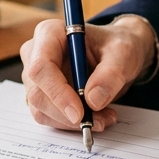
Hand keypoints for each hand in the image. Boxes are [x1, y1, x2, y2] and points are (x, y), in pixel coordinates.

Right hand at [19, 16, 155, 132]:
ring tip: (105, 117)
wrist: (116, 55)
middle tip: (100, 120)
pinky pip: (49, 118)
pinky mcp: (42, 96)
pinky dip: (72, 124)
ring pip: (42, 110)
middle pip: (38, 93)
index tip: (80, 113)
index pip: (41, 67)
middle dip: (67, 114)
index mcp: (49, 33)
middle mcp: (35, 54)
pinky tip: (96, 117)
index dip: (57, 93)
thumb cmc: (116, 47)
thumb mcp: (123, 54)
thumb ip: (111, 73)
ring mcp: (36, 77)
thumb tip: (93, 100)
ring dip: (72, 122)